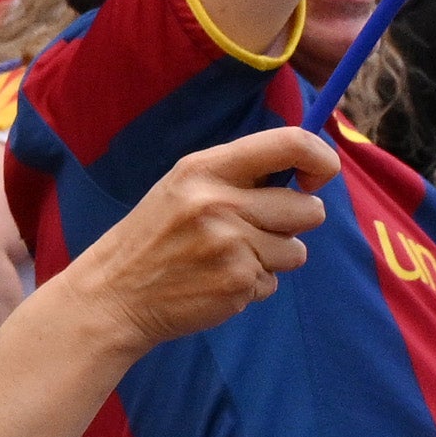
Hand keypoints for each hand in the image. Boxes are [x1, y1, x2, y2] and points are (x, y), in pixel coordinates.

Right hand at [70, 131, 337, 348]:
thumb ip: (238, 176)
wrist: (113, 294)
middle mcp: (219, 201)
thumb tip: (307, 172)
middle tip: (255, 230)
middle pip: (307, 208)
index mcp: (205, 168)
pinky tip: (216, 280)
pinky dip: (252, 284)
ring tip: (227, 258)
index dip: (321, 158)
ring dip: (272, 258)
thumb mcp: (184, 187)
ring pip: (296, 250)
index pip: (290, 142)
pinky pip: (274, 281)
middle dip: (293, 223)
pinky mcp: (237, 282)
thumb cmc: (155, 237)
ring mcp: (230, 244)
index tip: (317, 177)